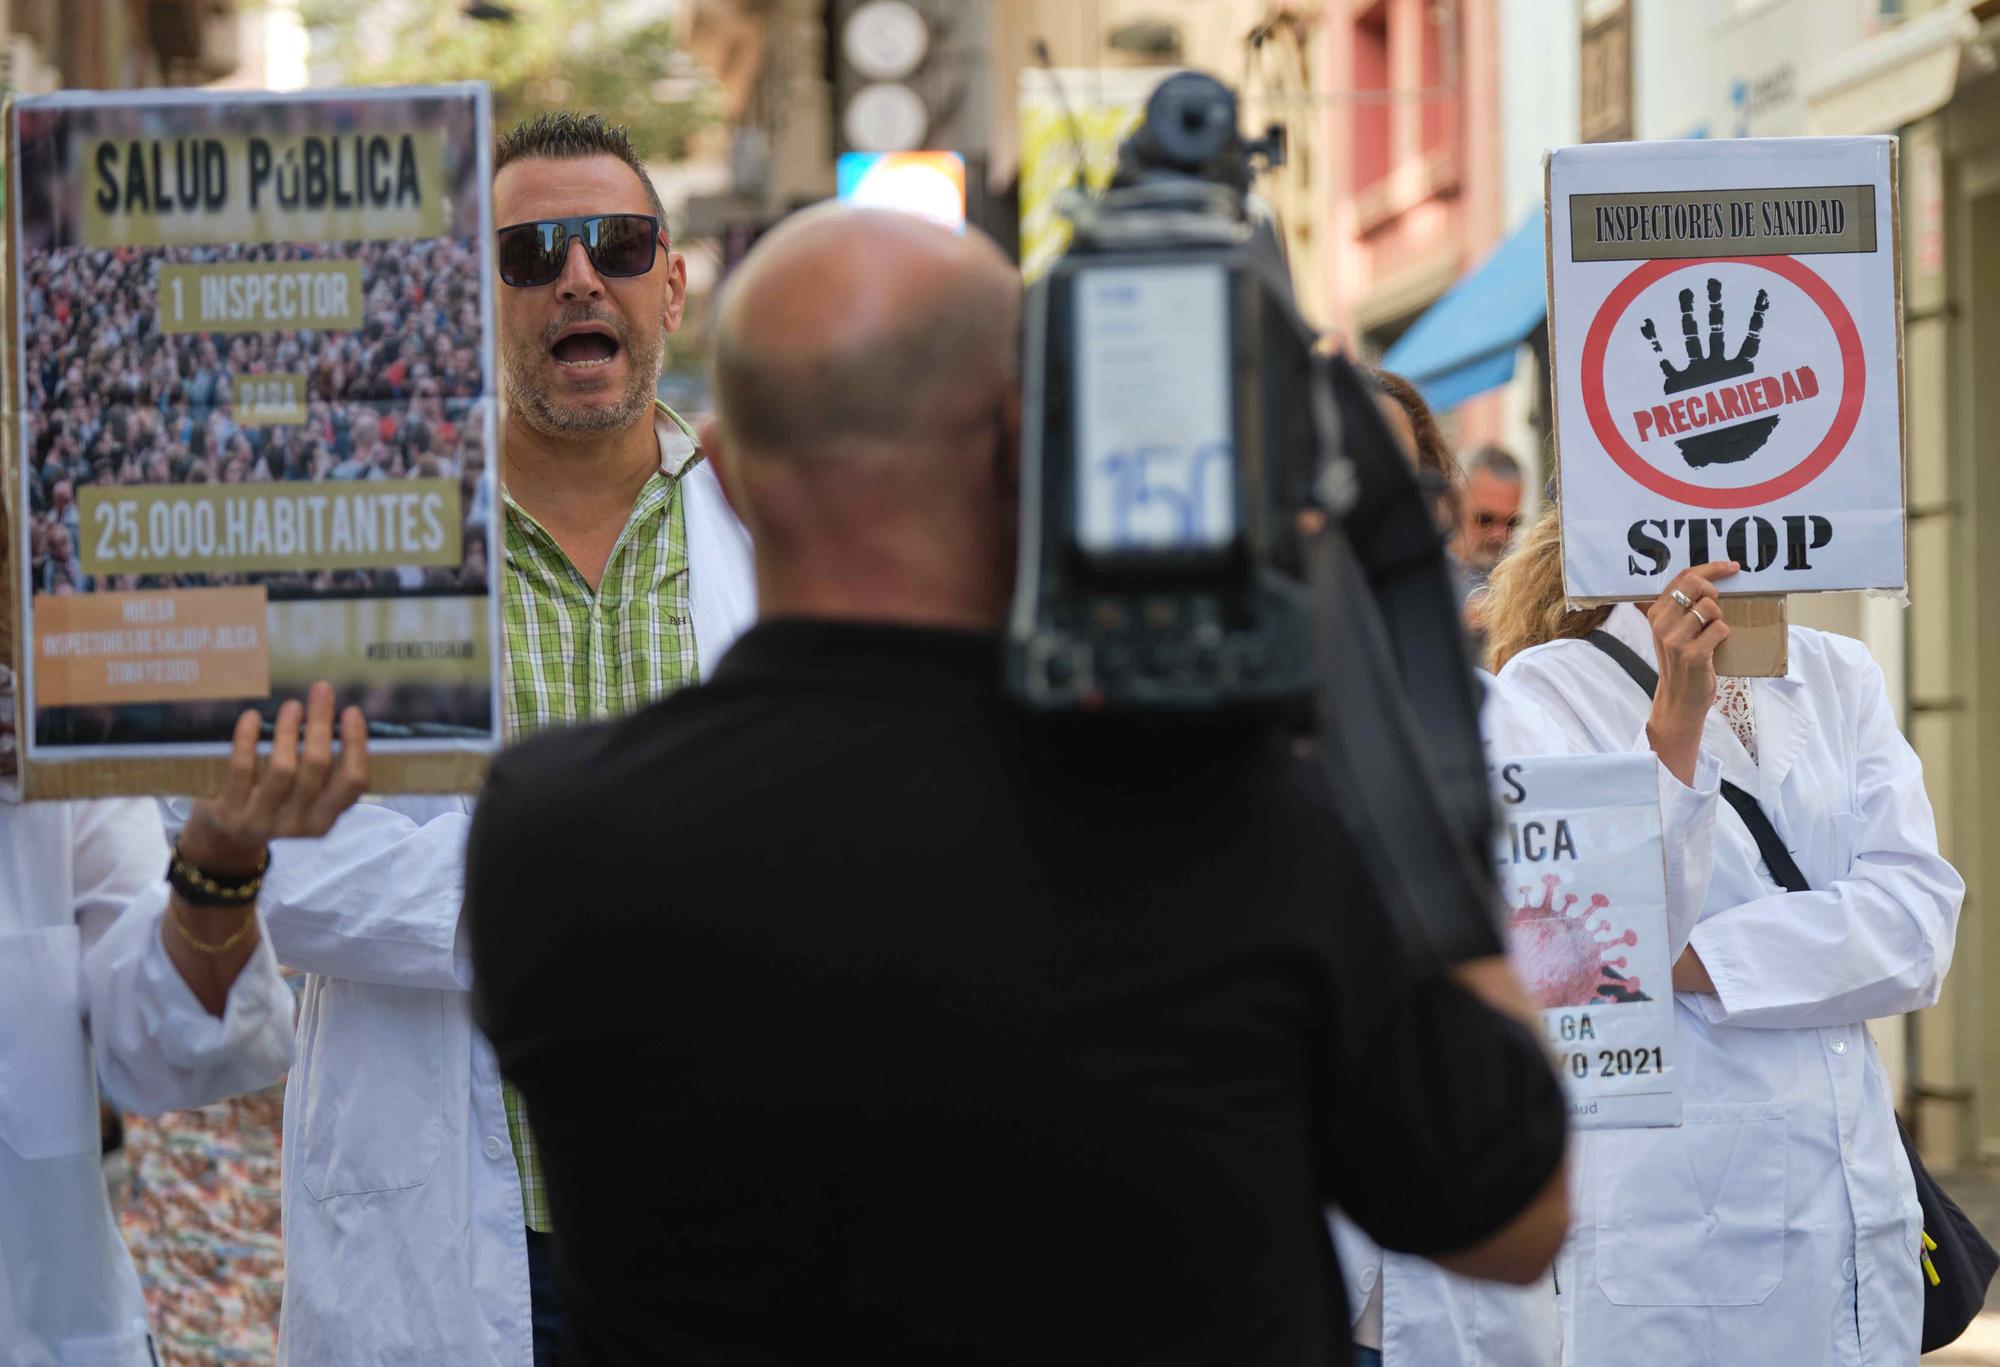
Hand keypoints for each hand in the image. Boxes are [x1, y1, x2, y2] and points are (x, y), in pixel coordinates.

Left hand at [178, 682, 367, 873]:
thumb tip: (336, 717)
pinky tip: (252, 717)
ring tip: (292, 706)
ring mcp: (262, 820)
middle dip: (321, 723)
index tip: (351, 711)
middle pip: (317, 767)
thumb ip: (324, 773)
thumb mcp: (306, 800)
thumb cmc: (275, 805)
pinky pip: (242, 769)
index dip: (355, 744)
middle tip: (322, 690)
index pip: (352, 783)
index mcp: (324, 821)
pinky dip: (248, 739)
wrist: (225, 838)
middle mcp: (298, 824)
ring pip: (283, 768)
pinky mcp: (230, 811)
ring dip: (288, 730)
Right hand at [1644, 562, 1735, 783]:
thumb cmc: (1682, 662)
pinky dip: (1724, 636)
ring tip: (1711, 634)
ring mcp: (1675, 639)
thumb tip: (1711, 579)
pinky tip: (1714, 648)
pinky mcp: (1692, 654)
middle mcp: (1661, 623)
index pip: (1682, 576)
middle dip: (1714, 591)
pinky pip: (1720, 629)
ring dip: (1719, 618)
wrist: (1680, 699)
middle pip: (1695, 584)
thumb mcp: (1673, 631)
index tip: (1731, 567)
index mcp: (1655, 612)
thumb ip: (1682, 607)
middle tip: (1715, 609)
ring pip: (1710, 607)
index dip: (1711, 568)